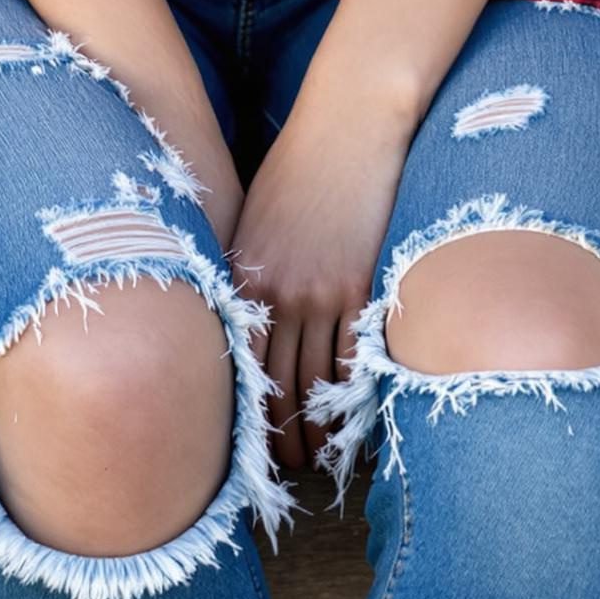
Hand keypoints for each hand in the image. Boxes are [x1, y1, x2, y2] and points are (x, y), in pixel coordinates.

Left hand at [224, 82, 415, 473]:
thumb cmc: (297, 170)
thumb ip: (247, 275)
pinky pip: (354, 355)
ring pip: (314, 380)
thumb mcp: (253, 220)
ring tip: (318, 457)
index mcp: (244, 276)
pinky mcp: (361, 283)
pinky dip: (352, 394)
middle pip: (274, 385)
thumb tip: (240, 325)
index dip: (244, 416)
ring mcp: (320, 289)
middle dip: (279, 436)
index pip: (238, 366)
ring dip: (316, 427)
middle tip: (285, 472)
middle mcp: (276, 290)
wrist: (347, 127)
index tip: (246, 449)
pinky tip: (352, 417)